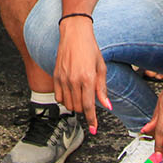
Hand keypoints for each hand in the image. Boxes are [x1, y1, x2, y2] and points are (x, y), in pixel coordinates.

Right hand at [54, 18, 110, 133]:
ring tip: (80, 96)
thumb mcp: (101, 68)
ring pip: (68, 104)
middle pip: (78, 107)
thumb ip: (102, 89)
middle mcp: (74, 80)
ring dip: (75, 105)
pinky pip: (58, 96)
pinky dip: (65, 100)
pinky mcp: (56, 76)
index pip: (88, 106)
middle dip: (85, 110)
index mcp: (87, 78)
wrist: (74, 33)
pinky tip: (71, 93)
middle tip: (89, 103)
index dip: (92, 120)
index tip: (94, 128)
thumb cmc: (90, 49)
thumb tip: (107, 105)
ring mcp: (63, 78)